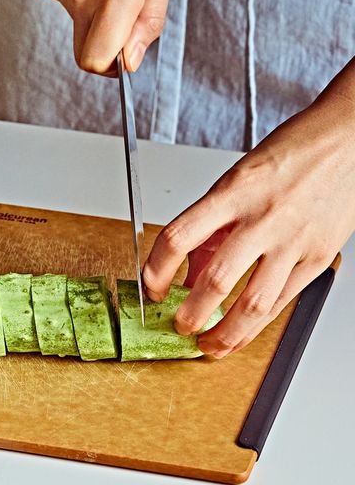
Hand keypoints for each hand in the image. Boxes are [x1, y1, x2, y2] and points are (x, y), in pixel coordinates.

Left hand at [142, 76, 354, 356]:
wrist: (349, 139)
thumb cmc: (293, 151)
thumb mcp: (237, 179)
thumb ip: (212, 225)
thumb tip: (189, 270)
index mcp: (233, 193)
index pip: (179, 237)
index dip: (157, 269)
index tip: (150, 286)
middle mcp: (263, 219)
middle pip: (216, 280)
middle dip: (191, 313)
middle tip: (177, 325)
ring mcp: (293, 242)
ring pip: (254, 303)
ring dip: (226, 333)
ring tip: (208, 345)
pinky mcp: (318, 258)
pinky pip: (283, 301)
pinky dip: (259, 324)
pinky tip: (243, 332)